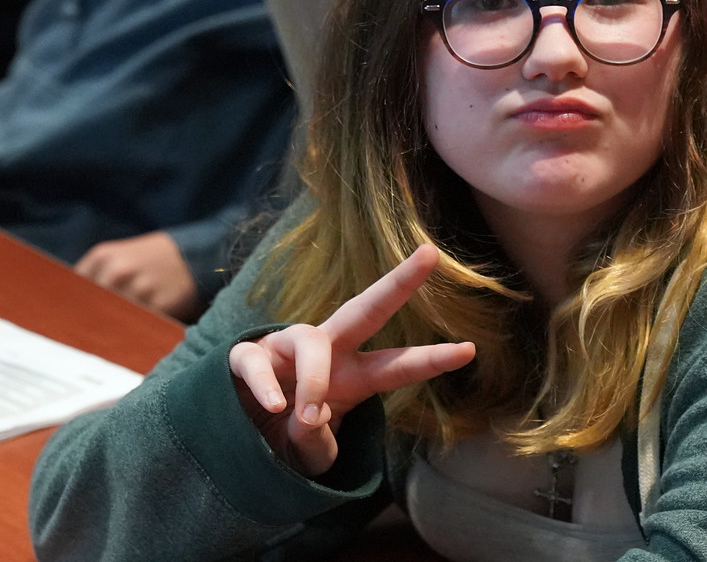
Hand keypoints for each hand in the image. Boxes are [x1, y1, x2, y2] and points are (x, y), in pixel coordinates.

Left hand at [78, 231, 201, 321]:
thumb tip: (70, 305)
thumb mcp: (118, 256)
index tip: (70, 318)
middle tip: (90, 331)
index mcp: (102, 256)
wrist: (194, 256)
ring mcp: (140, 288)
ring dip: (112, 327)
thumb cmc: (150, 259)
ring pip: (113, 317)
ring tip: (113, 333)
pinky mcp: (160, 304)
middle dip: (90, 318)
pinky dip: (135, 329)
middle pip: (90, 306)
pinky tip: (135, 330)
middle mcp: (118, 270)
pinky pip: (138, 324)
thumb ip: (95, 276)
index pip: (73, 288)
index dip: (71, 305)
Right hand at [228, 245, 476, 476]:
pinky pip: (257, 361)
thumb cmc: (284, 438)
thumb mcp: (308, 452)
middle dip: (399, 282)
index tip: (470, 350)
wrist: (235, 440)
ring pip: (310, 342)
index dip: (432, 360)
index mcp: (354, 377)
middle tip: (431, 254)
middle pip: (367, 309)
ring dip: (315, 378)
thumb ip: (316, 443)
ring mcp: (287, 348)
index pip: (398, 366)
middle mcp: (327, 352)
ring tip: (310, 413)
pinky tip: (273, 408)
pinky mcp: (248, 355)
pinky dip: (266, 386)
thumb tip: (310, 420)